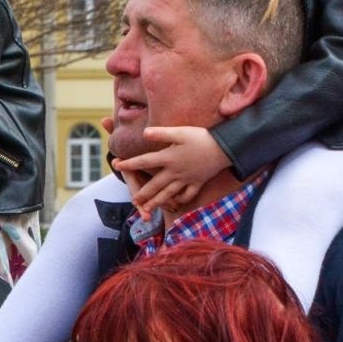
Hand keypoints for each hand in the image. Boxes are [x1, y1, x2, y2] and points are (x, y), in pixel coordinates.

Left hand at [112, 126, 228, 217]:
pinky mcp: (198, 182)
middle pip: (156, 185)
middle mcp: (175, 172)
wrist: (225, 148)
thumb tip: (144, 133)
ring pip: (169, 193)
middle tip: (133, 201)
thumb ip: (161, 133)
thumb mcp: (180, 132)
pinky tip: (175, 203)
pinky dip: (181, 200)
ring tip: (148, 209)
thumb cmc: (201, 137)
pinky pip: (188, 195)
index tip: (117, 165)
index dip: (130, 163)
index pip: (144, 161)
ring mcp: (187, 179)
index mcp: (169, 158)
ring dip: (157, 202)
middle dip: (143, 193)